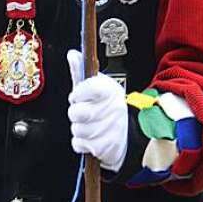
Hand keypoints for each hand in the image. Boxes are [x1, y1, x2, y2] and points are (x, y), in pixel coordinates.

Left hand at [67, 50, 127, 172]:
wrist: (130, 132)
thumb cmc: (107, 106)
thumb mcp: (96, 85)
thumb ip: (81, 71)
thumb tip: (72, 54)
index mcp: (110, 90)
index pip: (89, 89)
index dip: (78, 94)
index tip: (78, 95)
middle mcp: (113, 109)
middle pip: (77, 113)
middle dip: (76, 113)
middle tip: (84, 111)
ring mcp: (110, 129)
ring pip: (77, 129)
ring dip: (79, 128)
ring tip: (89, 124)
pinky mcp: (105, 147)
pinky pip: (79, 144)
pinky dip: (81, 143)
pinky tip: (91, 137)